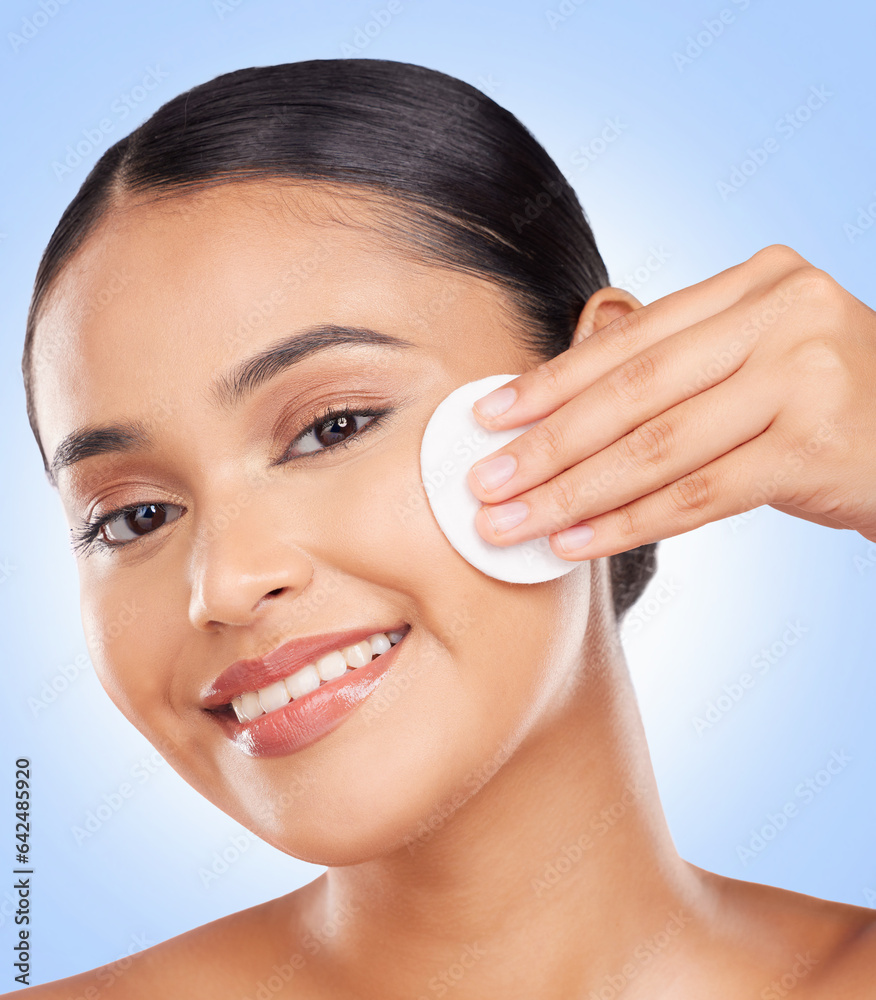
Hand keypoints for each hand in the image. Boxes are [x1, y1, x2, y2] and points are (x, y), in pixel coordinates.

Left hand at [465, 244, 875, 560]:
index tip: (487, 417)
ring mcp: (806, 375)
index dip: (551, 380)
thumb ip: (678, 359)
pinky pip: (699, 494)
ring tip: (512, 523)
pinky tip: (576, 542)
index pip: (632, 339)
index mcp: (757, 281)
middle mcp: (783, 313)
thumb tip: (564, 374)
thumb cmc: (827, 405)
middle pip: (634, 391)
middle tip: (483, 481)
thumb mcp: (757, 361)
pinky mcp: (816, 446)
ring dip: (572, 493)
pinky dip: (628, 522)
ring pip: (657, 446)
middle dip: (546, 444)